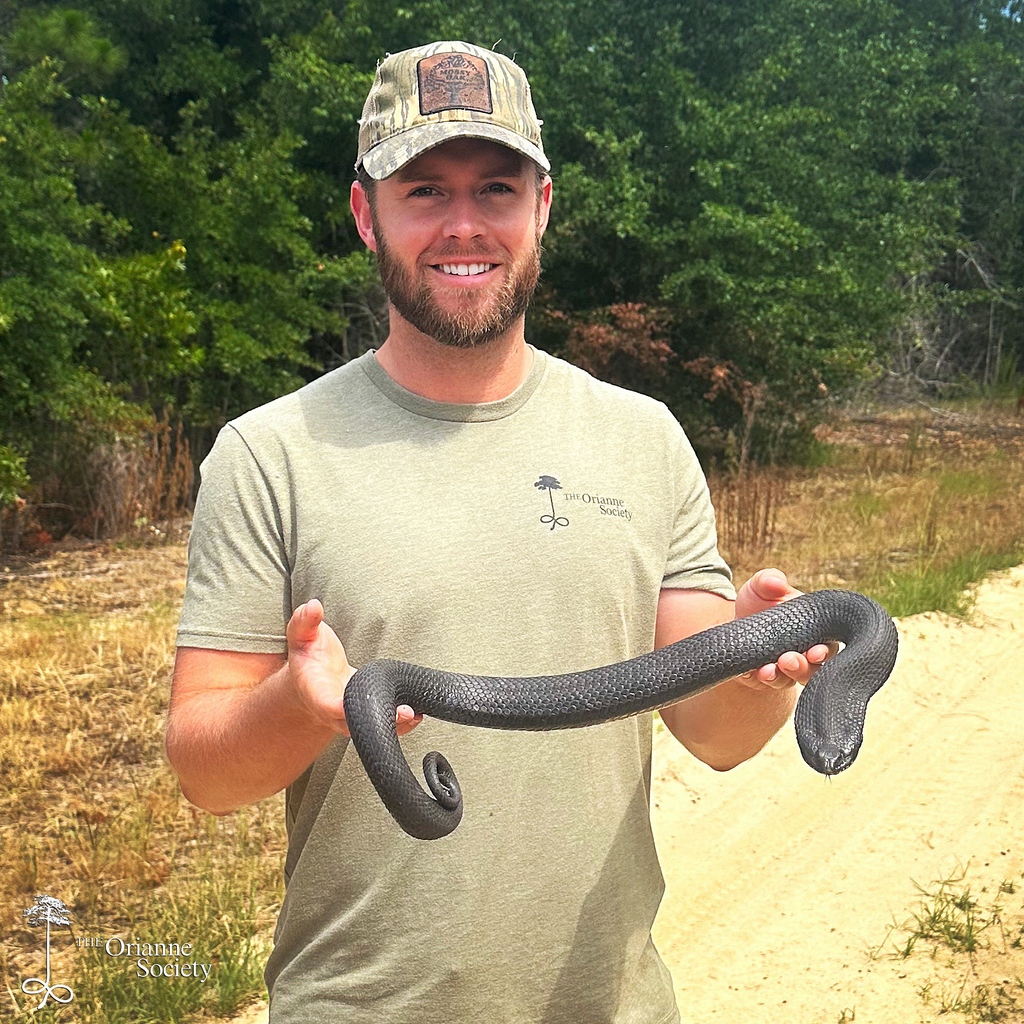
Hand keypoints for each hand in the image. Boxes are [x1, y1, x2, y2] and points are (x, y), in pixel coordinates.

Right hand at [286, 599, 421, 736]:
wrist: (310, 676)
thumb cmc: (307, 655)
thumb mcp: (301, 635)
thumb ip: (305, 622)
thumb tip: (313, 606)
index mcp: (316, 692)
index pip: (329, 705)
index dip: (344, 709)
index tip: (363, 704)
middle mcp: (332, 711)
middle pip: (355, 724)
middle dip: (379, 720)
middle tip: (405, 711)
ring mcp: (348, 717)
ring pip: (370, 728)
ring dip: (395, 725)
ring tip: (416, 713)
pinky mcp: (364, 714)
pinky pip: (381, 724)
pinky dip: (399, 723)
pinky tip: (416, 713)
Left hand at [733, 568, 835, 689]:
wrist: (735, 623)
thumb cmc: (759, 603)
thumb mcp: (761, 587)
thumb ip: (769, 580)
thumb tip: (777, 582)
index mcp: (815, 631)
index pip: (829, 645)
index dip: (825, 652)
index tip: (816, 651)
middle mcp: (805, 654)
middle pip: (815, 669)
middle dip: (805, 667)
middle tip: (789, 660)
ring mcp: (786, 670)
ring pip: (792, 680)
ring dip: (783, 676)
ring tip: (769, 669)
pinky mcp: (766, 679)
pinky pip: (768, 683)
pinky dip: (764, 679)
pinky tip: (757, 673)